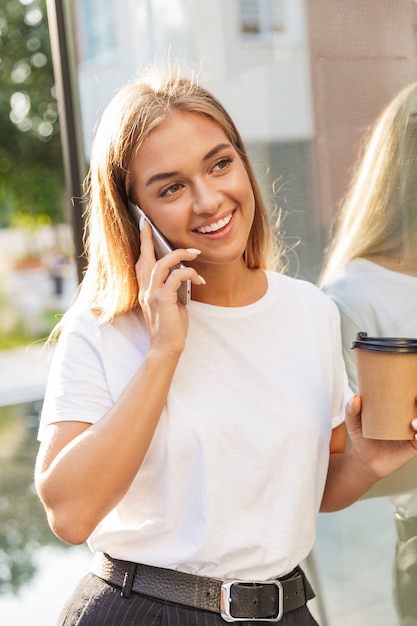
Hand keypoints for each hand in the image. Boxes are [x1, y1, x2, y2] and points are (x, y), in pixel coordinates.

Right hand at [135, 219, 204, 355]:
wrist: (166, 347)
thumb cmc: (171, 327)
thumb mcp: (171, 302)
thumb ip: (172, 287)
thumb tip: (183, 272)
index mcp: (145, 290)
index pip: (140, 262)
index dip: (142, 244)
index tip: (144, 227)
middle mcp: (145, 290)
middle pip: (144, 257)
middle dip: (146, 238)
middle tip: (148, 222)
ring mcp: (152, 294)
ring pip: (162, 263)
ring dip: (179, 255)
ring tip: (194, 254)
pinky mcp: (162, 300)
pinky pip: (176, 277)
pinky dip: (189, 273)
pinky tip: (199, 279)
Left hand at [346, 395, 416, 479]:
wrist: (365, 459)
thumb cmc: (361, 436)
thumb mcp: (354, 422)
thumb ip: (351, 410)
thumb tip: (355, 397)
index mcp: (397, 408)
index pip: (410, 396)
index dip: (415, 390)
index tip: (413, 390)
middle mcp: (408, 418)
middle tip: (416, 399)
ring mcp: (412, 431)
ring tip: (412, 423)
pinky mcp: (413, 445)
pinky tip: (415, 436)